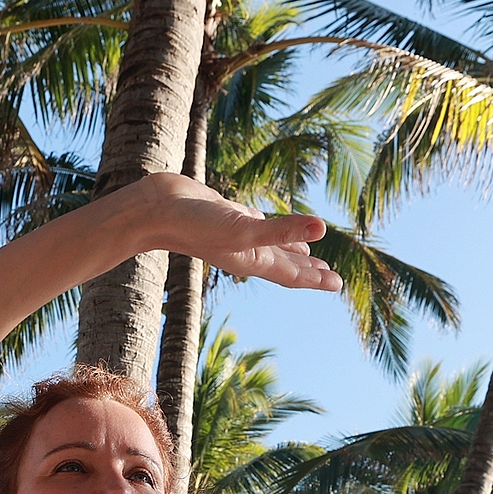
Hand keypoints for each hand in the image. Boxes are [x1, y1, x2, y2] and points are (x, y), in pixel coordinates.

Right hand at [142, 174, 342, 291]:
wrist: (156, 209)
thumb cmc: (195, 225)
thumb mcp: (244, 229)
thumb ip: (283, 230)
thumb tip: (321, 229)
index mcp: (252, 259)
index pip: (292, 273)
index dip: (315, 279)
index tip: (337, 284)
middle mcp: (245, 250)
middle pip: (284, 264)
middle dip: (307, 270)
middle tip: (329, 275)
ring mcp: (234, 232)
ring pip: (269, 243)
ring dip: (289, 249)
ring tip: (308, 252)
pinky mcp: (224, 214)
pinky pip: (251, 222)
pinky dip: (265, 223)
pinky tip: (265, 218)